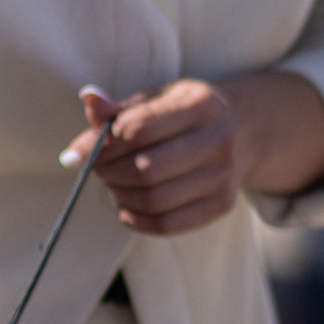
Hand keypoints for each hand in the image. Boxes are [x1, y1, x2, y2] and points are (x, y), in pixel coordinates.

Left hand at [74, 71, 323, 237]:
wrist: (243, 129)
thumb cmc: (186, 113)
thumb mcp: (158, 99)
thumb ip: (121, 108)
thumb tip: (88, 103)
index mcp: (200, 105)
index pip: (138, 130)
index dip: (101, 145)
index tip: (80, 153)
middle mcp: (218, 140)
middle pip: (146, 169)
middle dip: (109, 173)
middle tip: (97, 169)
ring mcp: (224, 176)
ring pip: (155, 199)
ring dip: (120, 196)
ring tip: (112, 185)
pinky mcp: (222, 204)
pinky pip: (169, 224)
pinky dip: (137, 220)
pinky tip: (126, 207)